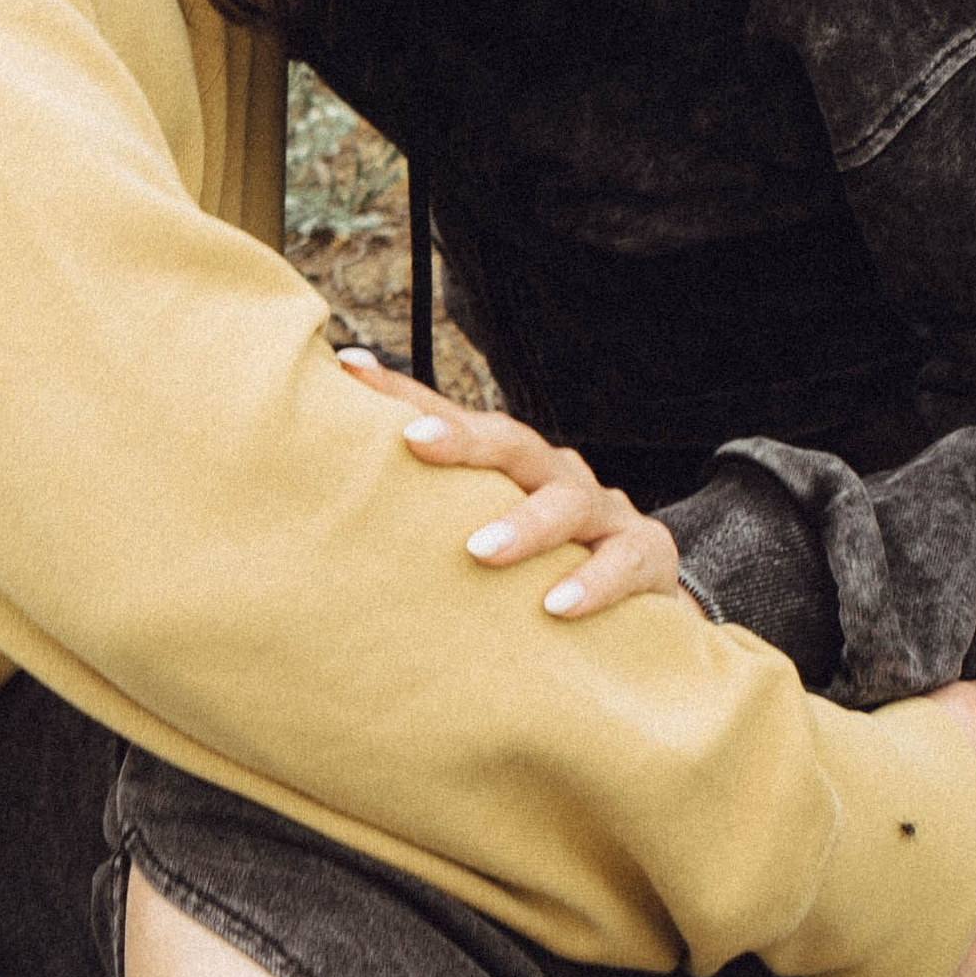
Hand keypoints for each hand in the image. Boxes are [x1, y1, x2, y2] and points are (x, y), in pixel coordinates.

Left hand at [336, 346, 687, 617]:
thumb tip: (328, 521)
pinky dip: (593, 583)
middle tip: (411, 444)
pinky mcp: (647, 557)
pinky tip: (556, 606)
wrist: (646, 607)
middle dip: (461, 437)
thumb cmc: (541, 570)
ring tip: (480, 551)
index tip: (348, 369)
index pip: (453, 422)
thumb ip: (428, 526)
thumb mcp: (488, 539)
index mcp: (510, 468)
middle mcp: (554, 476)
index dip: (402, 394)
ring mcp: (604, 513)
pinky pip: (624, 563)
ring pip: (566, 501)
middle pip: (509, 442)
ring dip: (524, 525)